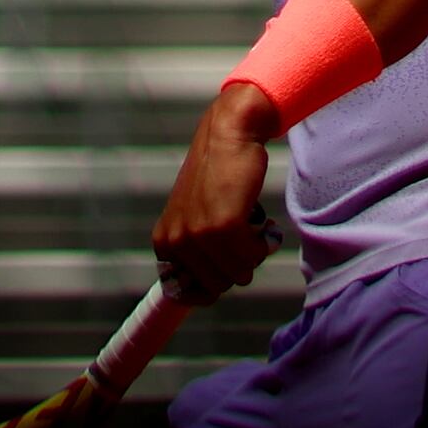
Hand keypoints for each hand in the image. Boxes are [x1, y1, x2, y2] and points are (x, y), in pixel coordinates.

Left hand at [150, 82, 276, 298]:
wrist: (228, 134)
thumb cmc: (216, 175)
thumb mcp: (191, 216)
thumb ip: (192, 251)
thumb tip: (206, 292)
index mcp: (164, 242)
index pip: (187, 293)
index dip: (213, 283)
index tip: (226, 264)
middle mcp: (176, 242)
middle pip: (218, 286)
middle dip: (236, 265)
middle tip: (241, 234)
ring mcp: (199, 234)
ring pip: (238, 274)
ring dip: (253, 253)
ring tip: (250, 225)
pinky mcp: (224, 225)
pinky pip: (252, 256)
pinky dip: (264, 242)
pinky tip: (262, 222)